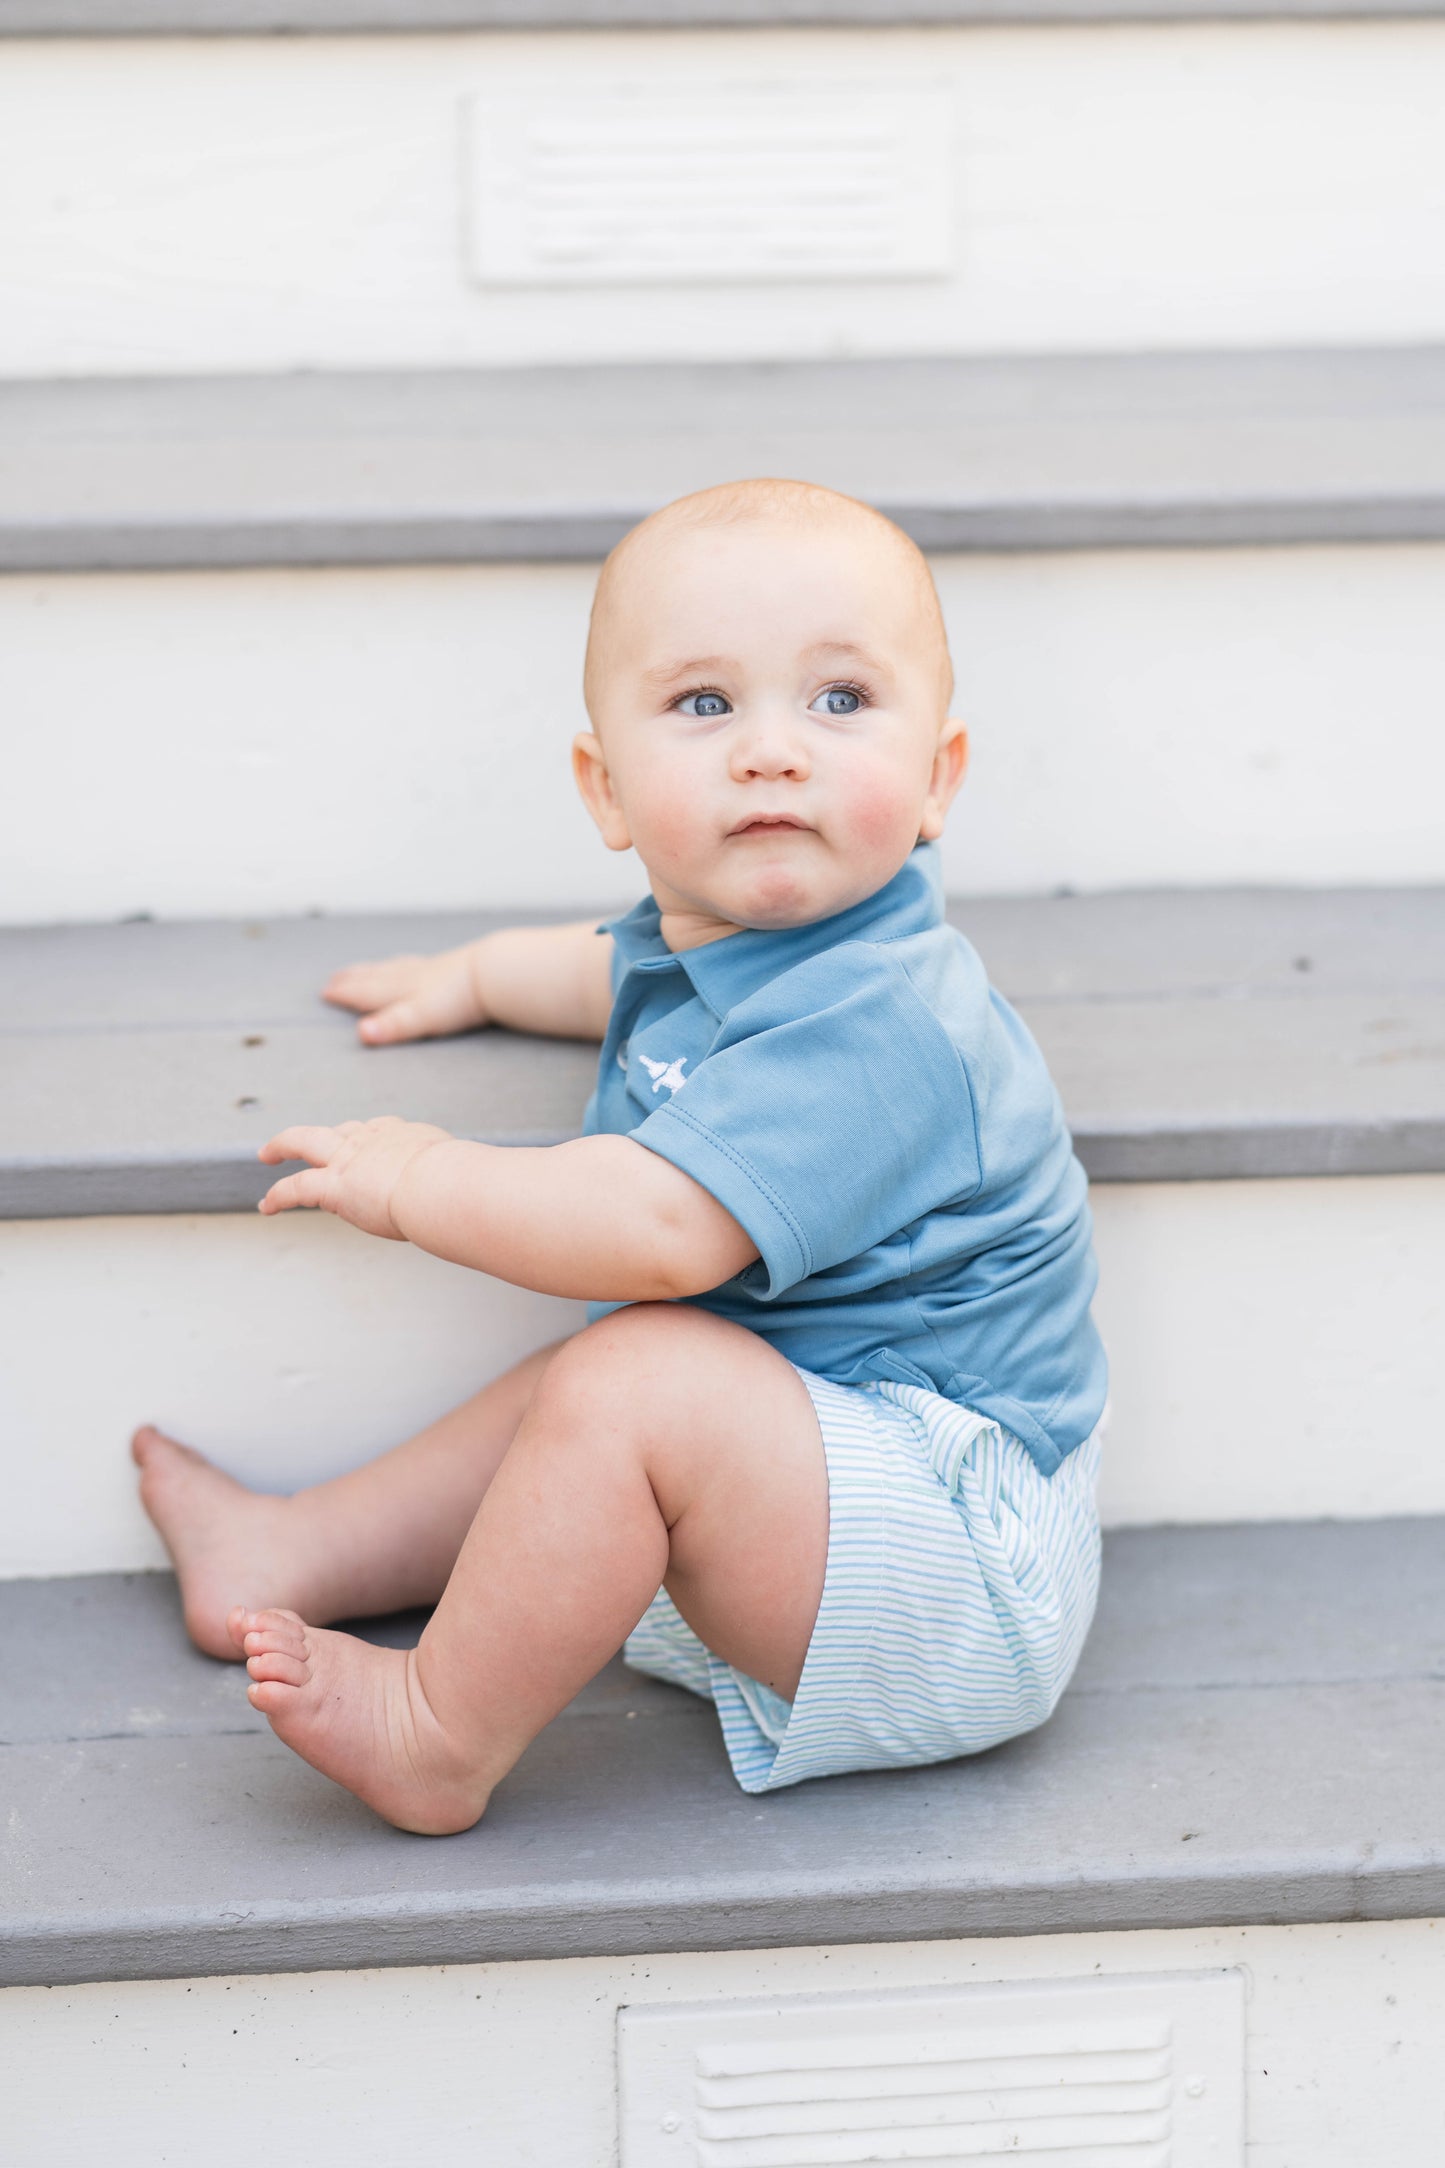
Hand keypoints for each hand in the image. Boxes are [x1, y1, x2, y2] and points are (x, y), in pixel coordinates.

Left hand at [258, 1118, 453, 1237]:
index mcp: (405, 1136)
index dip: (367, 1138)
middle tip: (302, 1141)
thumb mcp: (461, 1172)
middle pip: (339, 1129)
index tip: (364, 1147)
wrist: (443, 1184)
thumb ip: (458, 1180)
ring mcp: (350, 1159)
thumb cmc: (460, 1185)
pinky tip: (267, 1205)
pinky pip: (296, 1187)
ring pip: (305, 1141)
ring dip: (283, 1145)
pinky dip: (278, 1196)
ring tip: (267, 1153)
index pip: (379, 1130)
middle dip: (320, 1133)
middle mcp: (373, 1139)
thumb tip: (475, 1196)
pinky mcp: (335, 1184)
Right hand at [323, 944, 486, 1045]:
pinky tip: (414, 966)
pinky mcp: (452, 967)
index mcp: (401, 990)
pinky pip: (419, 965)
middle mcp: (412, 977)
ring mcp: (431, 970)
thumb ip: (392, 1026)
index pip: (367, 992)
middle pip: (376, 977)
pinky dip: (406, 965)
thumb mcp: (421, 1017)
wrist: (495, 974)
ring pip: (395, 968)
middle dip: (354, 979)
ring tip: (366, 968)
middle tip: (335, 976)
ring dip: (376, 969)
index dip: (346, 993)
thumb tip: (361, 1034)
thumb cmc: (458, 998)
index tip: (325, 991)